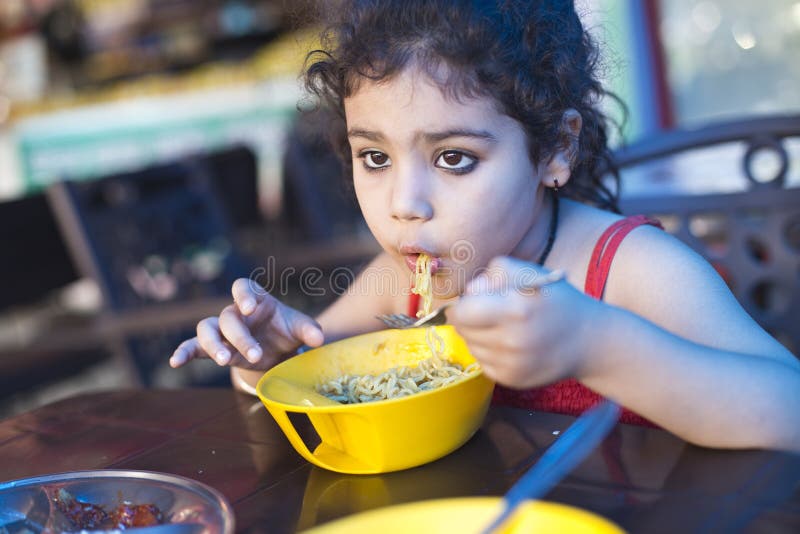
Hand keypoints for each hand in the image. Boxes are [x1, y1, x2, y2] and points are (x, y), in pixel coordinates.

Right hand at [169, 278, 323, 369]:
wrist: (276, 351)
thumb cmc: (285, 332)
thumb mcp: (299, 329)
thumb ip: (309, 330)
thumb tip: (319, 339)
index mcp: (255, 300)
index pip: (243, 286)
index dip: (243, 295)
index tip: (250, 308)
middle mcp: (235, 312)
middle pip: (229, 318)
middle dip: (241, 337)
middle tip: (257, 354)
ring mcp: (221, 330)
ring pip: (207, 329)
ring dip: (214, 345)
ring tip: (226, 361)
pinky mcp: (213, 348)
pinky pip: (193, 346)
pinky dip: (183, 352)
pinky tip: (175, 362)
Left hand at [448, 257, 601, 388]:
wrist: (588, 340)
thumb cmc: (556, 300)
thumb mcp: (529, 273)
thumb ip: (494, 274)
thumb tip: (469, 293)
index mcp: (514, 310)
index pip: (462, 313)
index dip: (463, 305)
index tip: (472, 302)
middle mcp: (510, 342)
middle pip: (463, 330)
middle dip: (469, 319)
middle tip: (489, 313)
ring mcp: (511, 365)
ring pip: (471, 347)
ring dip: (478, 336)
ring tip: (503, 328)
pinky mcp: (511, 380)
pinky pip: (483, 362)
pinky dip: (489, 352)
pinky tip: (509, 344)